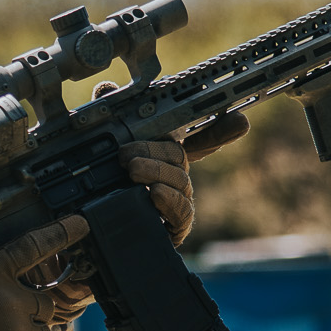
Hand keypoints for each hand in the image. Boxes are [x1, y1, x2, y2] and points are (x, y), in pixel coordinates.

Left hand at [95, 80, 249, 246]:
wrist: (90, 240)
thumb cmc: (99, 193)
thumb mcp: (99, 154)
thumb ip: (106, 122)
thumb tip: (107, 90)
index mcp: (163, 157)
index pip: (197, 138)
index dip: (219, 129)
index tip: (240, 120)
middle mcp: (175, 178)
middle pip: (178, 156)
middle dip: (154, 151)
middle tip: (126, 154)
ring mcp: (176, 203)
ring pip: (178, 181)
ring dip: (155, 172)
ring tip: (132, 170)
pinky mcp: (174, 229)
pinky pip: (181, 212)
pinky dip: (168, 200)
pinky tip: (153, 194)